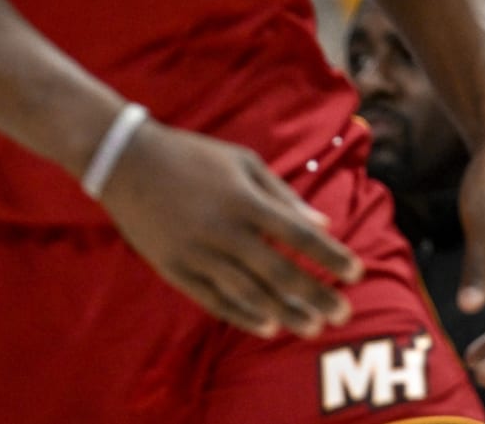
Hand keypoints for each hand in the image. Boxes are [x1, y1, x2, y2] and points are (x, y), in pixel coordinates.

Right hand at [97, 119, 362, 337]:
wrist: (129, 163)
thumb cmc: (195, 157)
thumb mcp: (244, 161)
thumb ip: (283, 195)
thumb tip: (322, 222)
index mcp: (244, 200)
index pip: (297, 234)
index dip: (328, 255)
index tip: (356, 271)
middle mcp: (223, 230)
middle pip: (277, 271)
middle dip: (314, 294)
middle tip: (343, 314)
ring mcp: (197, 253)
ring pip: (248, 293)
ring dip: (284, 312)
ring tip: (312, 327)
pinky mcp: (174, 269)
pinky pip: (213, 300)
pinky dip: (242, 316)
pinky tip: (268, 326)